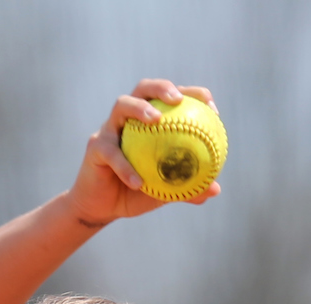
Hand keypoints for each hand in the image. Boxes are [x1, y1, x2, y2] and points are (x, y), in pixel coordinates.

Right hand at [68, 80, 219, 226]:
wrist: (103, 208)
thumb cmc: (136, 194)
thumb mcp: (166, 192)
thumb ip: (188, 188)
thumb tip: (215, 189)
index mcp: (149, 121)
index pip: (171, 98)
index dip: (193, 94)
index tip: (212, 108)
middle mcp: (128, 118)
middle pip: (144, 88)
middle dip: (162, 87)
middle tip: (178, 98)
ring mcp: (109, 128)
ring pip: (122, 105)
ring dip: (139, 108)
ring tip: (156, 119)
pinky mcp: (96, 147)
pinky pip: (111, 153)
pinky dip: (125, 167)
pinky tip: (138, 181)